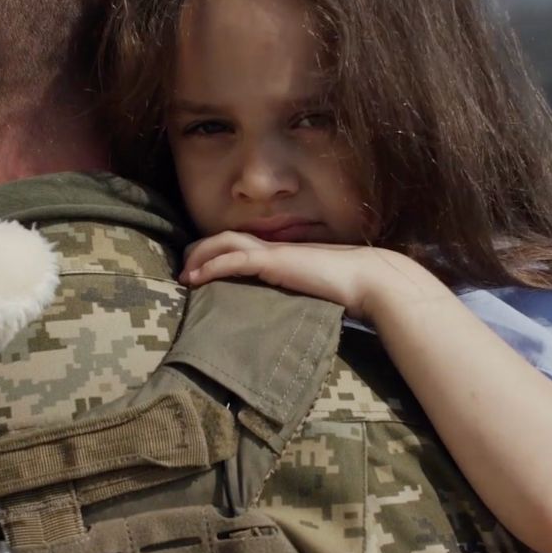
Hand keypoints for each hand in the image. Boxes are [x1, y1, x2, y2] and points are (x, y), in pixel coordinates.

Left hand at [181, 231, 432, 318]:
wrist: (367, 280)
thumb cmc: (347, 289)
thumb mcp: (313, 291)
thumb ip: (297, 293)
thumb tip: (287, 313)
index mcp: (282, 254)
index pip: (242, 245)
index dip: (218, 254)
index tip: (200, 272)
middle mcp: (274, 248)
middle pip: (226, 239)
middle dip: (200, 252)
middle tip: (184, 272)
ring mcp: (274, 252)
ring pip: (225, 243)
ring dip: (200, 257)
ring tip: (184, 275)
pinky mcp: (274, 261)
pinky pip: (235, 259)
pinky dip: (213, 265)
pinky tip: (197, 277)